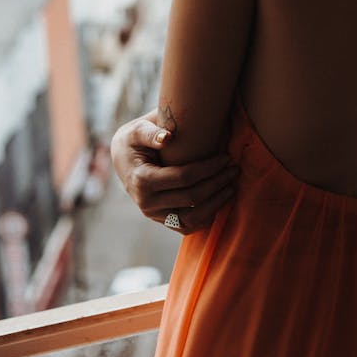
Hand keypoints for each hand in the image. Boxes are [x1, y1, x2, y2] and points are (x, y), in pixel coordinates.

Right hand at [110, 110, 239, 234]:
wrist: (122, 159)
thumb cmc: (134, 141)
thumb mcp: (137, 130)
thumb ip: (150, 132)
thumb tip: (167, 137)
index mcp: (142, 180)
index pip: (183, 178)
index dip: (208, 169)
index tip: (225, 158)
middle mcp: (147, 203)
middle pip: (191, 198)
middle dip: (217, 184)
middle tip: (234, 169)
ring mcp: (154, 215)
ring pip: (191, 219)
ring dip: (216, 204)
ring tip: (232, 186)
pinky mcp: (161, 220)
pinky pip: (187, 226)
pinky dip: (206, 216)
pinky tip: (220, 200)